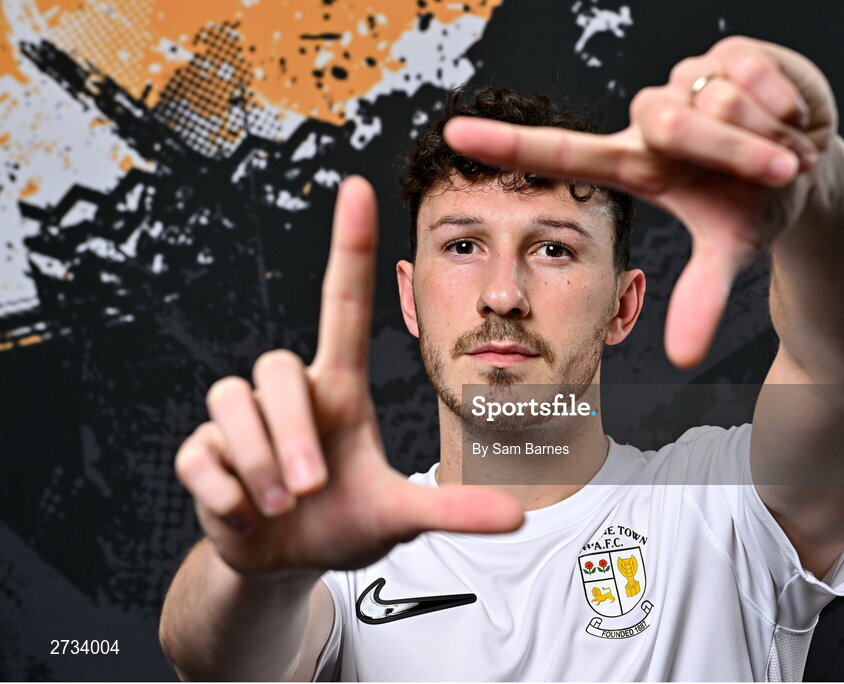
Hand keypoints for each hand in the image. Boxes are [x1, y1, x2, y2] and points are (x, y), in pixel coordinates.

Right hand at [174, 176, 523, 574]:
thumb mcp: (400, 516)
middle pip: (275, 367)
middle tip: (309, 490)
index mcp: (339, 388)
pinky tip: (244, 512)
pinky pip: (201, 454)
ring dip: (262, 462)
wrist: (286, 561)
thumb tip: (518, 517)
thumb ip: (452, 511)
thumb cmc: (346, 519)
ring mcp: (241, 418)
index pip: (342, 303)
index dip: (350, 246)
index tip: (357, 185)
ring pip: (232, 402)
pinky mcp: (204, 451)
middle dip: (290, 434)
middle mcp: (289, 391)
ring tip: (282, 506)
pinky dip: (225, 493)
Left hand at [442, 36, 837, 367]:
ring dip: (764, 134)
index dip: (509, 148)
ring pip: (715, 97)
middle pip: (668, 121)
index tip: (454, 136)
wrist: (815, 161)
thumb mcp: (730, 249)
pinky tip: (792, 116)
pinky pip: (750, 69)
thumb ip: (701, 297)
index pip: (562, 153)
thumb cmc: (753, 204)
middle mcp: (649, 119)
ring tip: (783, 149)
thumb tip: (683, 359)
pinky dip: (786, 102)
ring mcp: (684, 79)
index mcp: (636, 165)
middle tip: (778, 173)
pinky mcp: (726, 48)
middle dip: (734, 152)